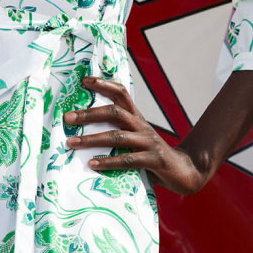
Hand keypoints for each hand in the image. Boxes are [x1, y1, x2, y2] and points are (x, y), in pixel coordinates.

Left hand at [63, 76, 210, 195]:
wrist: (184, 172)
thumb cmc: (151, 156)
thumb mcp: (134, 140)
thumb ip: (116, 135)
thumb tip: (80, 134)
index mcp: (136, 118)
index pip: (121, 94)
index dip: (104, 84)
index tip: (84, 80)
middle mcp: (141, 126)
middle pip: (114, 112)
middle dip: (89, 114)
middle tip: (67, 118)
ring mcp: (148, 142)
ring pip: (117, 136)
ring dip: (91, 139)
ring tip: (71, 142)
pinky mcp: (154, 160)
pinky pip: (128, 160)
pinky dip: (108, 162)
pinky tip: (92, 164)